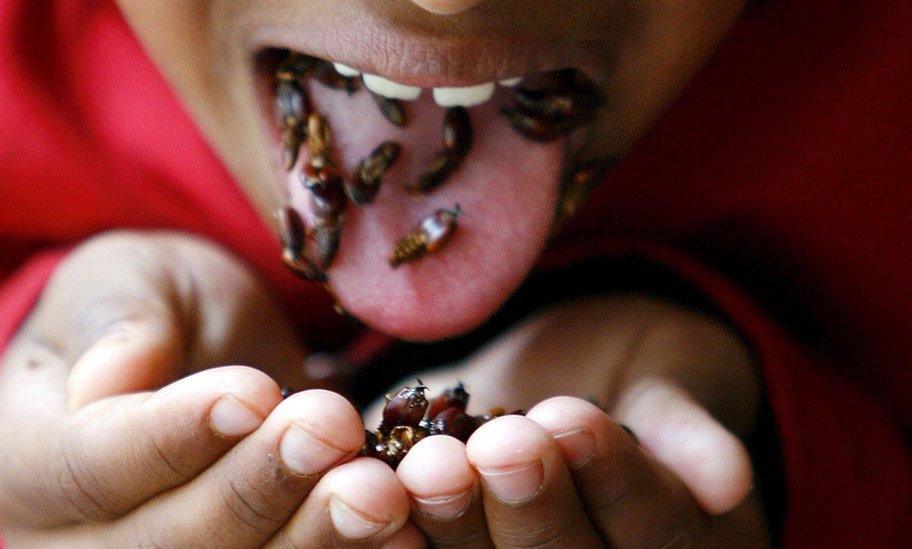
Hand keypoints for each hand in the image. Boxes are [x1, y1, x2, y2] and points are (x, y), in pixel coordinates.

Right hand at [0, 232, 423, 546]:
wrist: (197, 352)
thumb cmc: (151, 304)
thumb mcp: (125, 280)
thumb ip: (118, 323)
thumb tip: (110, 380)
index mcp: (29, 461)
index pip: (92, 465)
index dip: (173, 436)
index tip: (249, 392)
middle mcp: (85, 541)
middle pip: (169, 543)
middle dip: (259, 487)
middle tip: (332, 429)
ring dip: (315, 537)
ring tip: (379, 491)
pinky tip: (404, 532)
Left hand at [382, 295, 769, 546]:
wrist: (569, 375)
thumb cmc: (640, 375)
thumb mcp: (675, 384)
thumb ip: (686, 428)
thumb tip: (727, 480)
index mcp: (665, 547)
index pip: (652, 534)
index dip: (614, 482)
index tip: (572, 419)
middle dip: (532, 509)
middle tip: (500, 444)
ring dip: (455, 523)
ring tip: (429, 463)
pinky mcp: (452, 546)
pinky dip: (392, 531)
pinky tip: (366, 488)